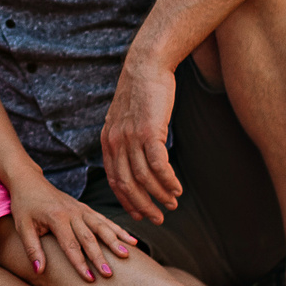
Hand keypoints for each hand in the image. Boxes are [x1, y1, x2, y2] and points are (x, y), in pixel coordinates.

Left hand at [2, 175, 134, 283]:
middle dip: (100, 256)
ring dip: (115, 241)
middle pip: (89, 237)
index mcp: (56, 218)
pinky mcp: (85, 208)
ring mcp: (81, 209)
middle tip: (109, 274)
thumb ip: (32, 249)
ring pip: (102, 226)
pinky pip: (104, 220)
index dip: (80, 263)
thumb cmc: (24, 205)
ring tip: (126, 255)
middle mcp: (72, 212)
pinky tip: (131, 240)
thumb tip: (39, 271)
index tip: (90, 279)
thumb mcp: (22, 226)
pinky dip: (118, 230)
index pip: (70, 245)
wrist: (29, 180)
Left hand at [97, 59, 183, 224]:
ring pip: (143, 178)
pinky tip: (176, 189)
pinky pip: (158, 165)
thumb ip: (125, 140)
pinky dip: (168, 181)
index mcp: (108, 141)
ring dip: (159, 195)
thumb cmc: (140, 94)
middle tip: (157, 219)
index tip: (139, 214)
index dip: (127, 200)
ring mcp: (131, 137)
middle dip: (142, 206)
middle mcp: (116, 142)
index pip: (114, 180)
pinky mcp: (149, 131)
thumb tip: (133, 160)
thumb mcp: (125, 119)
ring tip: (172, 204)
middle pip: (127, 184)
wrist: (146, 66)